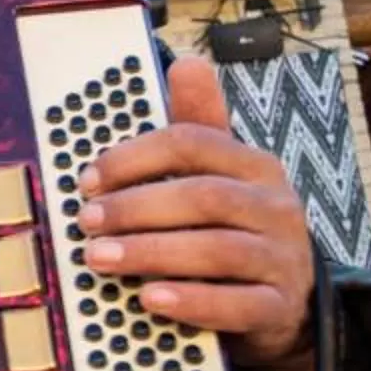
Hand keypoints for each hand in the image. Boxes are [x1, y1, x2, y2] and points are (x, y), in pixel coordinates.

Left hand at [77, 56, 315, 370]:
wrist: (282, 299)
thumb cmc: (233, 228)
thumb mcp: (219, 175)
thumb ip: (197, 128)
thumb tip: (187, 63)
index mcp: (254, 166)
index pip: (194, 144)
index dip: (135, 157)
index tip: (87, 179)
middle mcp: (275, 207)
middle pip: (204, 197)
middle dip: (136, 207)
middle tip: (86, 222)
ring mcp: (283, 257)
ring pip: (219, 250)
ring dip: (151, 252)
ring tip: (100, 259)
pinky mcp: (280, 306)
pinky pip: (238, 304)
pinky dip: (191, 300)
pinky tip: (149, 298)